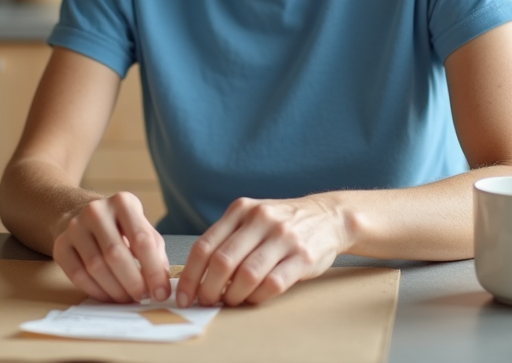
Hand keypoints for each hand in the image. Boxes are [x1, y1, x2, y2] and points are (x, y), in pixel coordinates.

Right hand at [52, 191, 170, 302]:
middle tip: (143, 298)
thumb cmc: (119, 226)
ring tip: (127, 298)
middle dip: (133, 283)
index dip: (153, 271)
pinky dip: (96, 291)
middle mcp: (96, 210)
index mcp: (123, 202)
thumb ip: (154, 252)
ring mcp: (74, 226)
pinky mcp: (60, 244)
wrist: (80, 213)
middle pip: (115, 254)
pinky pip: (77, 275)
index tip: (161, 292)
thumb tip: (161, 284)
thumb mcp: (141, 228)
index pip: (142, 239)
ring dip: (115, 290)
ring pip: (95, 267)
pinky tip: (108, 296)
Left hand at [176, 195, 346, 306]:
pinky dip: (258, 297)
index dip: (190, 276)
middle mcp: (260, 219)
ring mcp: (283, 237)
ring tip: (230, 301)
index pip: (204, 246)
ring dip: (233, 295)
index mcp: (240, 210)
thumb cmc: (280, 223)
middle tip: (206, 302)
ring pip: (247, 275)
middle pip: (223, 262)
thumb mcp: (251, 217)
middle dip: (209, 289)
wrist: (327, 216)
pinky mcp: (303, 256)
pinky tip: (253, 298)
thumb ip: (227, 238)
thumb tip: (197, 275)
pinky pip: (273, 284)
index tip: (184, 296)